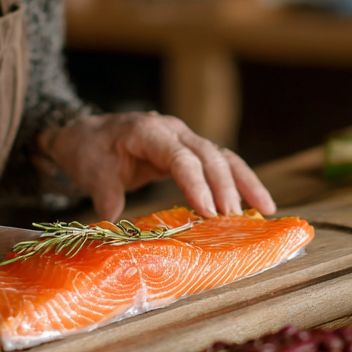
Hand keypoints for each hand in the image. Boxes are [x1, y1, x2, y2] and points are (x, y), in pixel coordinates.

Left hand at [40, 113, 275, 221]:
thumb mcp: (90, 168)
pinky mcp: (191, 153)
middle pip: (209, 155)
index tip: (208, 210)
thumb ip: (104, 191)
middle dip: (225, 187)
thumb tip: (112, 218)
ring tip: (265, 209)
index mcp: (149, 131)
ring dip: (245, 182)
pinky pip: (221, 164)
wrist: (87, 134)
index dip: (197, 183)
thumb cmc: (89, 149)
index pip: (180, 157)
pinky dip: (240, 182)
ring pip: (223, 157)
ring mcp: (185, 140)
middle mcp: (173, 131)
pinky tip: (256, 204)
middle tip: (233, 219)